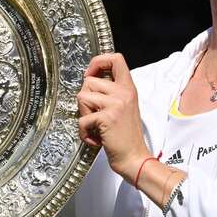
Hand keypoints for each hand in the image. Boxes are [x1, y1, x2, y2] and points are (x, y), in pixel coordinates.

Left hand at [77, 53, 151, 183]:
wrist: (135, 158)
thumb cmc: (126, 136)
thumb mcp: (125, 106)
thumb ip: (112, 92)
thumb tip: (89, 80)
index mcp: (128, 88)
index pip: (115, 58)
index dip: (97, 62)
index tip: (90, 74)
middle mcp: (123, 92)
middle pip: (89, 80)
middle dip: (85, 99)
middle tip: (94, 115)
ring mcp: (115, 104)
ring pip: (82, 97)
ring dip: (83, 114)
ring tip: (95, 126)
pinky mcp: (107, 118)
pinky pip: (82, 119)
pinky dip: (84, 132)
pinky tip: (95, 138)